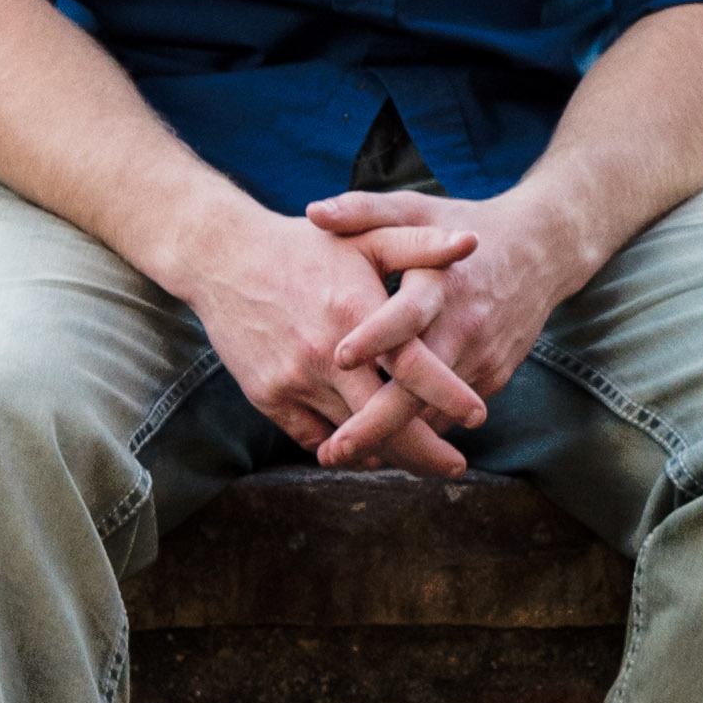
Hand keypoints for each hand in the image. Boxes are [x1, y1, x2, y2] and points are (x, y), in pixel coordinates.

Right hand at [193, 203, 489, 475]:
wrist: (224, 258)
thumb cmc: (305, 246)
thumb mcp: (364, 237)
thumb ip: (419, 245)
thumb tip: (472, 243)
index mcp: (356, 311)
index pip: (412, 367)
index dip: (448, 396)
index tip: (479, 416)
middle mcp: (325, 353)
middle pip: (384, 420)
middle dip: (425, 451)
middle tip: (454, 465)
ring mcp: (294, 379)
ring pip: (350, 436)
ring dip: (387, 452)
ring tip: (420, 459)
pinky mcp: (268, 396)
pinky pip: (313, 438)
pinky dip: (343, 449)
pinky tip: (368, 449)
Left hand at [295, 185, 588, 471]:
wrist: (541, 250)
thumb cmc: (464, 226)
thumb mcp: (418, 208)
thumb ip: (365, 210)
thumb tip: (313, 211)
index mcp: (441, 284)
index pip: (407, 316)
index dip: (375, 337)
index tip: (339, 359)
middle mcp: (464, 326)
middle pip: (420, 388)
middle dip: (375, 424)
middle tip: (332, 451)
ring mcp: (482, 357)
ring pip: (434, 412)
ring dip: (392, 437)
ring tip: (342, 453)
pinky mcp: (492, 376)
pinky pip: (449, 413)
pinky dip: (417, 429)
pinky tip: (380, 442)